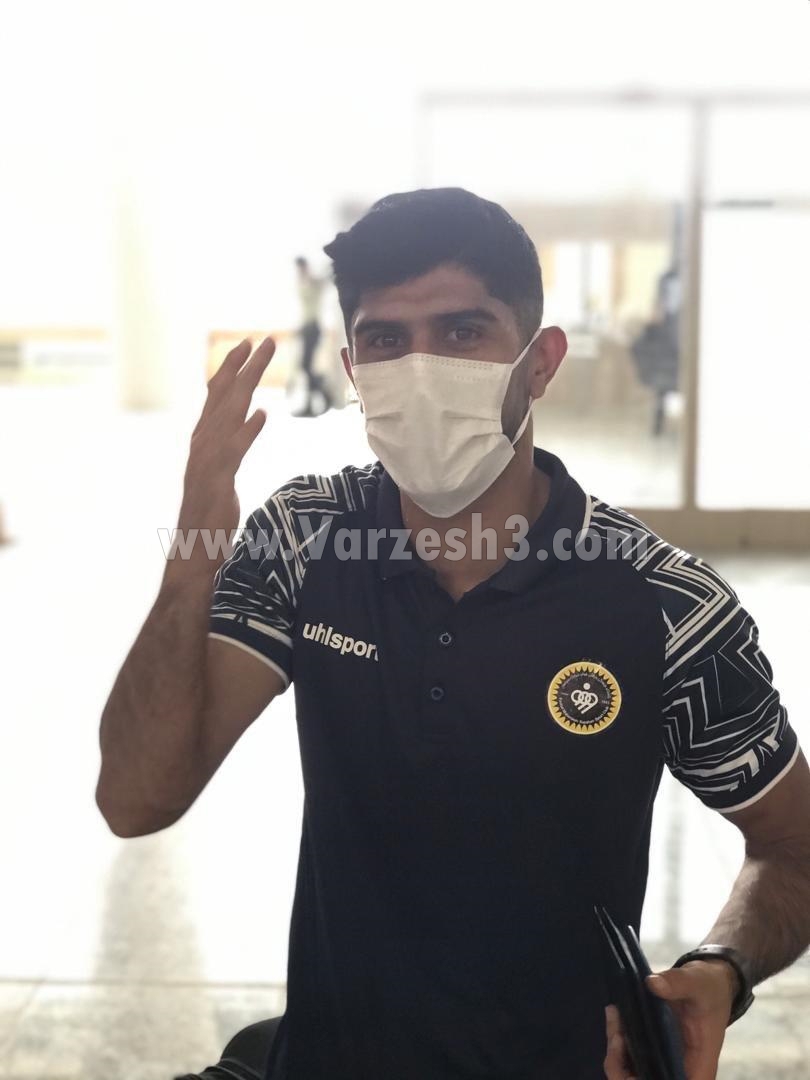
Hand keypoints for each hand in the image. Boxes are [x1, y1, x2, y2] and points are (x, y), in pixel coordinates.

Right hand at [166, 337, 274, 582]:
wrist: (192, 554)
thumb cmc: (209, 520)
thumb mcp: (222, 476)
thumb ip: (231, 447)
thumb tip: (250, 419)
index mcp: (204, 443)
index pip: (217, 398)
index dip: (231, 371)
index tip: (247, 346)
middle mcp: (203, 446)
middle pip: (223, 398)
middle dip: (243, 367)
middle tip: (263, 340)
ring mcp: (208, 462)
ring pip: (228, 415)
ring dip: (246, 385)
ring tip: (263, 360)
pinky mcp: (217, 482)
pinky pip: (233, 452)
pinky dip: (246, 432)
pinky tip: (262, 414)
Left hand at [603, 960, 736, 1078]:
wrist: (710, 981)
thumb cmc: (710, 988)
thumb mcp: (697, 982)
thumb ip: (678, 983)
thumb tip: (652, 983)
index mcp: (697, 1068)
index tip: (630, 1068)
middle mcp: (681, 1071)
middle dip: (623, 1066)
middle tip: (617, 1034)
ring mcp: (665, 1060)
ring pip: (633, 1071)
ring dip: (617, 1051)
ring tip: (615, 1018)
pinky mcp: (654, 1047)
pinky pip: (631, 1054)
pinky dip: (619, 1040)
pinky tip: (615, 1016)